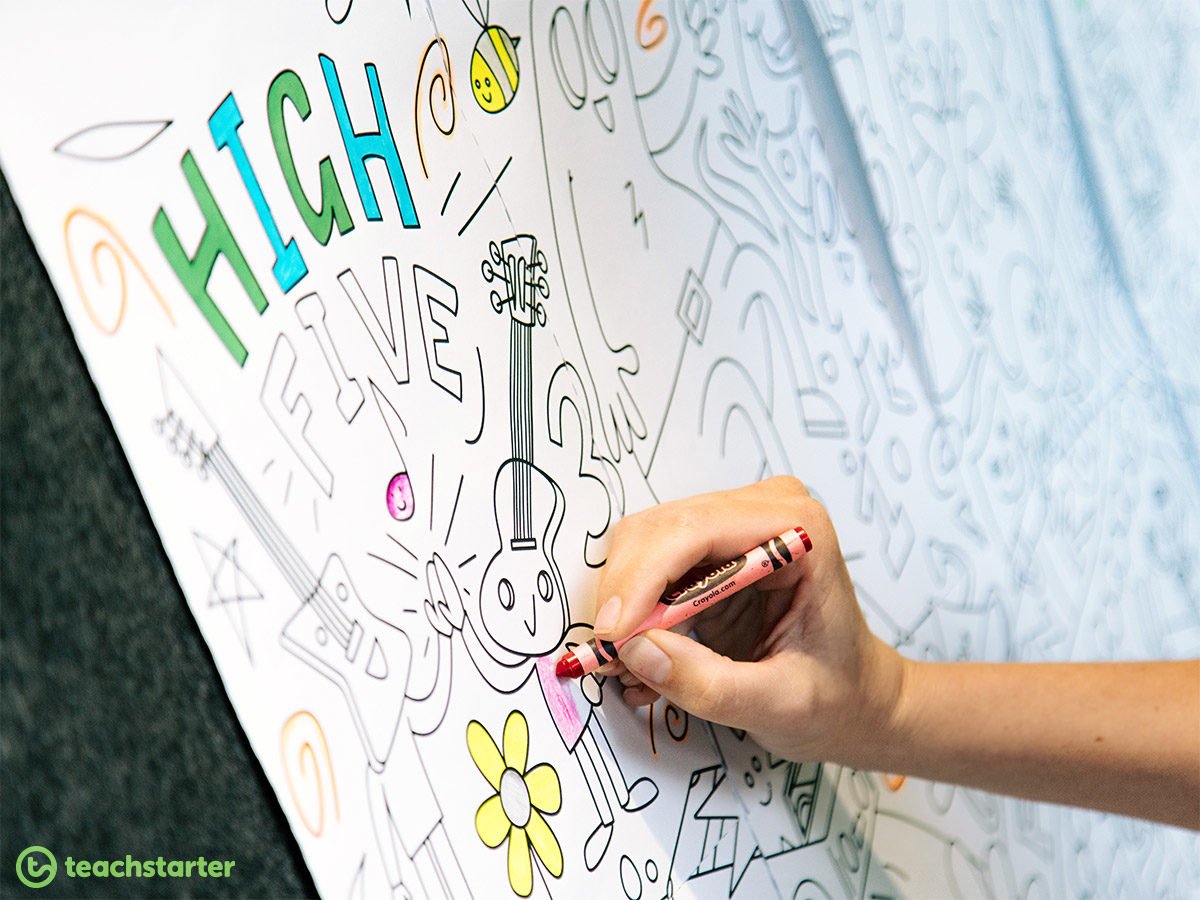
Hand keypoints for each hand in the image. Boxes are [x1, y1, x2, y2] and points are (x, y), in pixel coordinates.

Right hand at [593, 476, 905, 766]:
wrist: (859, 699)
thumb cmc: (838, 697)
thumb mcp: (779, 704)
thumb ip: (707, 683)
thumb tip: (635, 652)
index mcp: (797, 529)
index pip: (695, 531)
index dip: (643, 579)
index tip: (613, 635)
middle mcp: (762, 509)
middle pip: (658, 531)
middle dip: (624, 596)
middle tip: (608, 661)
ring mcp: (733, 523)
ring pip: (641, 546)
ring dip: (623, 608)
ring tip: (627, 669)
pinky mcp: (709, 549)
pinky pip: (647, 568)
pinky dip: (633, 614)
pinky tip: (642, 658)